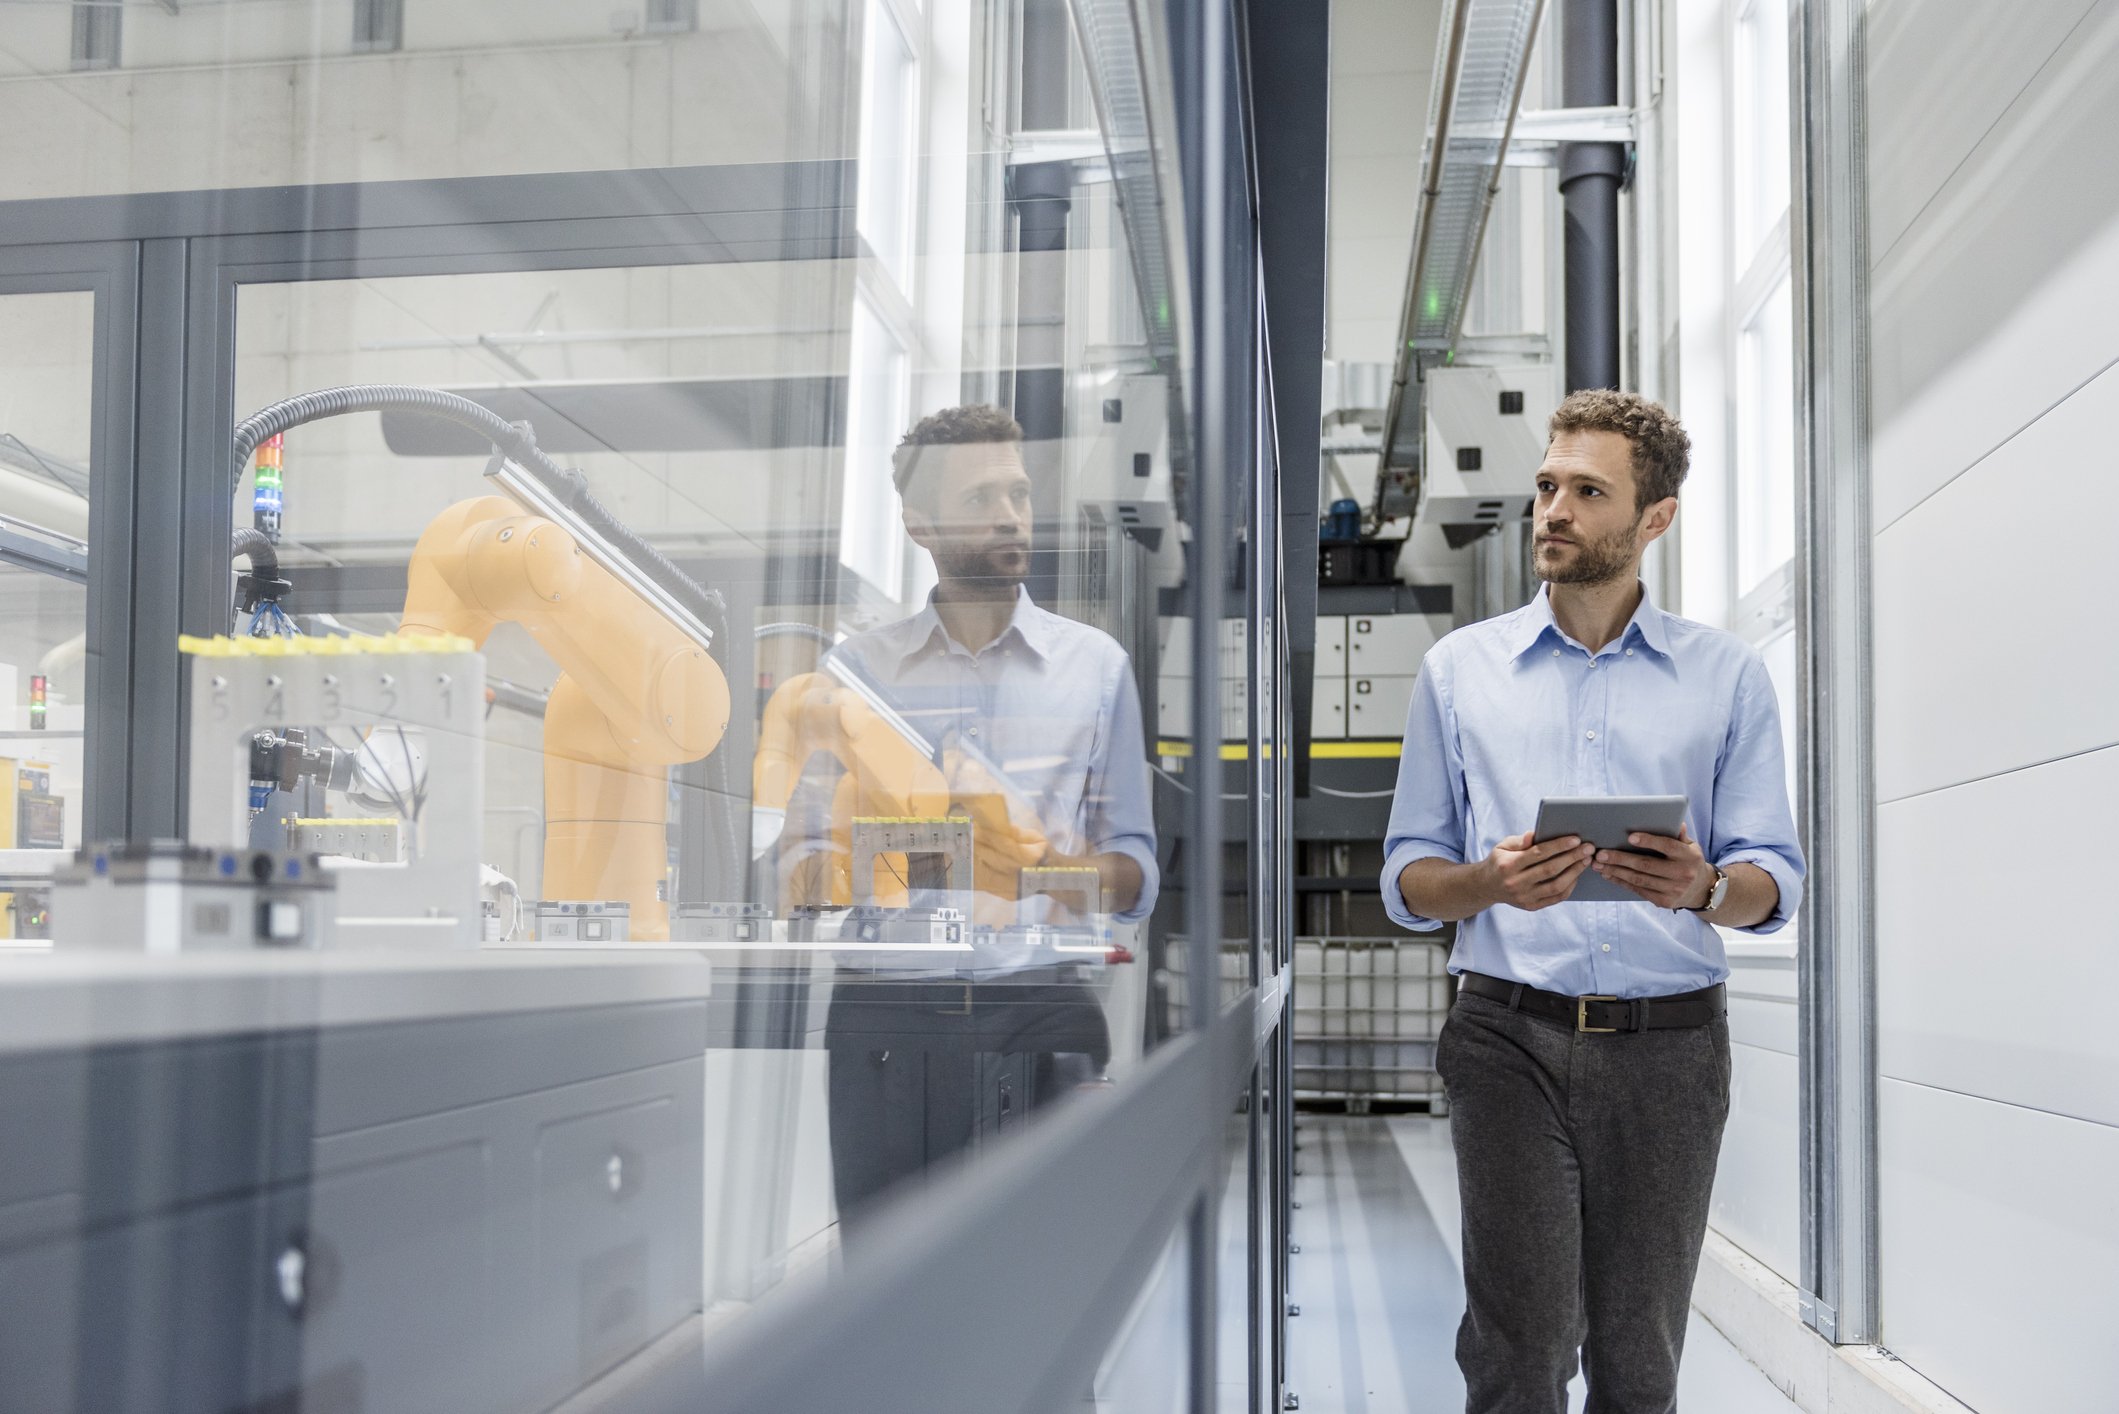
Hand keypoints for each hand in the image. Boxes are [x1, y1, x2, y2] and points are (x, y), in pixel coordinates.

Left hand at [943, 748, 1049, 897]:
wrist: (1051, 877)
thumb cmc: (1040, 851)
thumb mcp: (1035, 837)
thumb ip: (1014, 832)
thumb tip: (994, 824)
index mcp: (1031, 857)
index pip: (1004, 844)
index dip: (988, 835)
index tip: (973, 826)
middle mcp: (1022, 874)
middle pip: (993, 859)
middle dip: (975, 846)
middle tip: (961, 835)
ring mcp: (1015, 887)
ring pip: (986, 873)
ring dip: (970, 860)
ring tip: (959, 848)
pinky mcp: (1007, 895)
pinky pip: (986, 884)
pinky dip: (974, 874)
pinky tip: (964, 864)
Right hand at [1482, 831, 1594, 911]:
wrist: (1487, 886)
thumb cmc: (1500, 861)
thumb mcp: (1503, 846)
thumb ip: (1520, 841)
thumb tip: (1535, 834)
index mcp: (1508, 865)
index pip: (1538, 853)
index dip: (1558, 846)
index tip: (1576, 839)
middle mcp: (1515, 883)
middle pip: (1550, 870)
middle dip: (1572, 858)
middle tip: (1588, 848)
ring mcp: (1524, 897)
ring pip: (1556, 886)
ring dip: (1575, 872)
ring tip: (1586, 860)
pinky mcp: (1531, 906)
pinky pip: (1556, 897)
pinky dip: (1569, 886)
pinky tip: (1577, 875)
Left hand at [1593, 824, 1713, 909]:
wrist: (1701, 889)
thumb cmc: (1688, 860)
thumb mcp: (1690, 846)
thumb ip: (1679, 835)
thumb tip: (1673, 820)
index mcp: (1688, 856)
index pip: (1667, 846)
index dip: (1649, 841)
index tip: (1630, 836)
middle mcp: (1682, 874)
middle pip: (1646, 865)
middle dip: (1621, 859)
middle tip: (1601, 854)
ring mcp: (1673, 890)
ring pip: (1639, 879)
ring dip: (1615, 871)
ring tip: (1598, 864)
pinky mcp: (1664, 902)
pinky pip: (1638, 890)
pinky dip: (1621, 882)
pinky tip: (1609, 875)